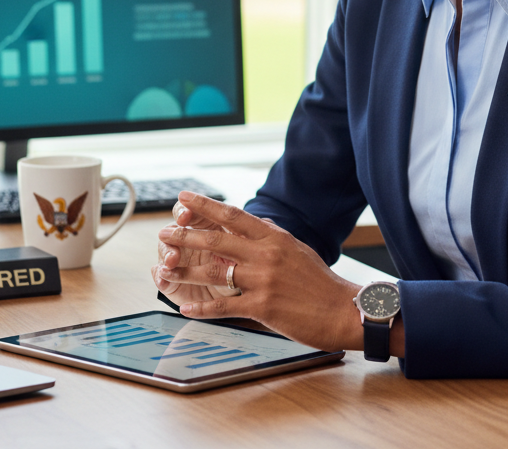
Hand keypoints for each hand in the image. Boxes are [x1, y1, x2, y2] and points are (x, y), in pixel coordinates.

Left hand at [153, 191, 364, 351]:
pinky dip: (202, 308)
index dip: (205, 206)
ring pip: (214, 273)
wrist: (343, 309)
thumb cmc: (320, 281)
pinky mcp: (263, 307)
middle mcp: (266, 254)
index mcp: (274, 237)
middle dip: (185, 235)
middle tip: (164, 232)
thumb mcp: (296, 248)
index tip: (184, 198)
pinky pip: (224, 307)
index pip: (232, 215)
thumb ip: (271, 237)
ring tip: (164, 269)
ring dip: (185, 271)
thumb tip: (253, 223)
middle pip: (216, 240)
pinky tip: (184, 308)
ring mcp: (263, 281)